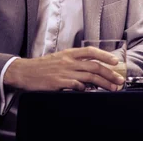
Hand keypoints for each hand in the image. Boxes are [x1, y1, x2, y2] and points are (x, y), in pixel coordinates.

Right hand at [3, 47, 124, 91]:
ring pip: (89, 77)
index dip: (105, 55)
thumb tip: (92, 65)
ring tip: (112, 88)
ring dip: (103, 83)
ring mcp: (64, 72)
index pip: (91, 51)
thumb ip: (75, 60)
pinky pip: (76, 86)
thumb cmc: (43, 66)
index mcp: (70, 53)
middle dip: (110, 74)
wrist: (24, 72)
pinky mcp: (58, 83)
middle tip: (119, 80)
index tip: (116, 61)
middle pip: (94, 66)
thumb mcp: (60, 57)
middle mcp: (69, 61)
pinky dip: (85, 88)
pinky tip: (89, 91)